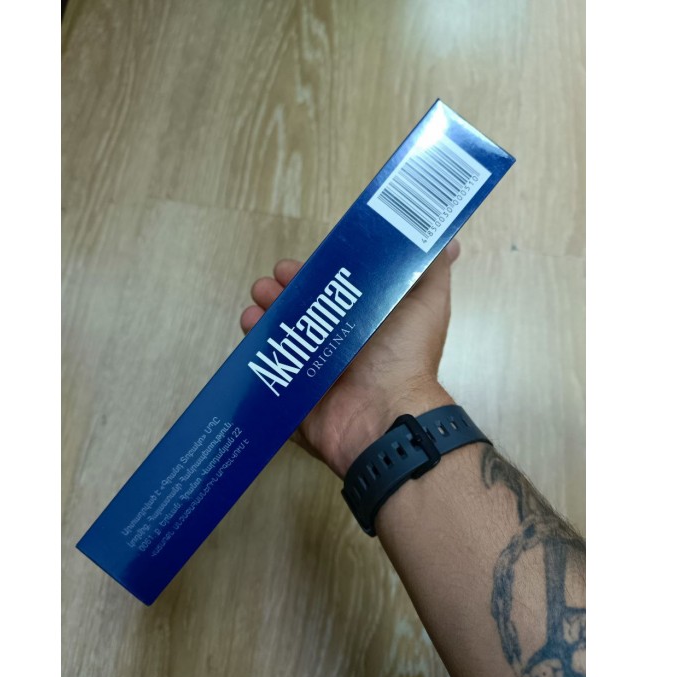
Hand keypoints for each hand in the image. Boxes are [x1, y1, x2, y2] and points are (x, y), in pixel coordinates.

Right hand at [240, 240, 460, 477]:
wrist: (384, 413)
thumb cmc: (404, 354)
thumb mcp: (427, 303)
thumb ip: (432, 270)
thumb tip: (449, 239)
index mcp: (363, 324)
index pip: (330, 293)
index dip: (312, 276)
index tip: (297, 264)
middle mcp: (337, 347)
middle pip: (300, 313)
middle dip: (282, 291)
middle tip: (271, 283)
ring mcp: (312, 372)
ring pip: (280, 338)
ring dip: (265, 314)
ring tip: (258, 301)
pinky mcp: (293, 394)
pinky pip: (267, 370)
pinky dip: (254, 348)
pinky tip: (250, 327)